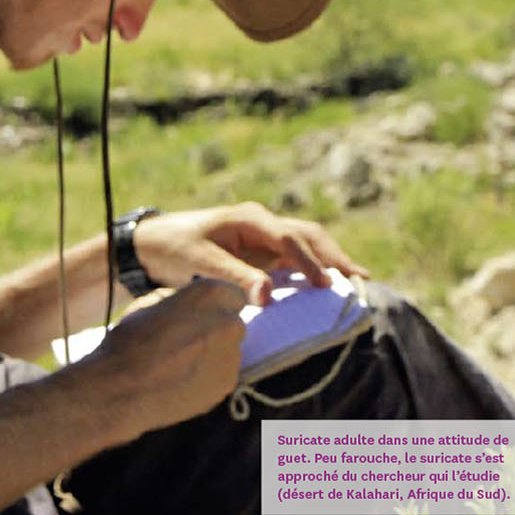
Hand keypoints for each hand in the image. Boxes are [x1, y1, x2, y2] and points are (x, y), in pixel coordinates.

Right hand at [80, 279, 244, 436]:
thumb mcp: (154, 303)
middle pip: (232, 323)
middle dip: (216, 329)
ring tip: (179, 363)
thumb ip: (183, 303)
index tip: (202, 313)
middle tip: (188, 339)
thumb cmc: (132, 340)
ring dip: (212, 353)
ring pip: (228, 351)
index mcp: (211, 293)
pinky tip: (181, 380)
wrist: (122, 387)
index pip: (233, 294)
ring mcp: (231, 357)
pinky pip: (221, 375)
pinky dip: (208, 376)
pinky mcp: (226, 385)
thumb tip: (193, 309)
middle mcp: (229, 322)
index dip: (216, 305)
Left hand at [133, 202, 368, 305]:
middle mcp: (263, 223)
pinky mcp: (261, 253)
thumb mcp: (201, 262)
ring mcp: (264, 237)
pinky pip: (295, 259)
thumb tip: (269, 296)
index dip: (310, 262)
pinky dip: (316, 269)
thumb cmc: (175, 248)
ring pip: (306, 244)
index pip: (289, 238)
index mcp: (250, 219)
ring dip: (330, 260)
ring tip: (357, 281)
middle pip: (307, 236)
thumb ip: (235, 277)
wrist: (153, 243)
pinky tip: (331, 284)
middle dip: (334, 256)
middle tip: (360, 280)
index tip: (327, 285)